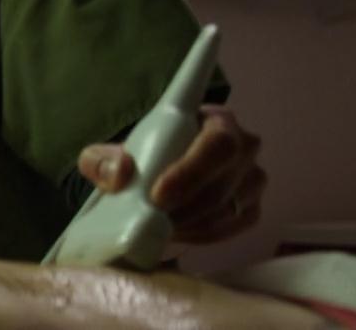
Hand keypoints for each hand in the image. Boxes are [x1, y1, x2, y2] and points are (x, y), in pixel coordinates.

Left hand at [78, 105, 265, 244]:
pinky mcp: (252, 208)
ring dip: (191, 223)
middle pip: (224, 182)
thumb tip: (119, 172)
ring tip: (158, 227)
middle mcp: (244, 146)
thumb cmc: (142, 157)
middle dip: (185, 207)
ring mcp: (252, 179)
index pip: (217, 143)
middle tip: (152, 219)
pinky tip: (177, 232)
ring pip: (228, 208)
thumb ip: (103, 160)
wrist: (158, 175)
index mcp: (216, 120)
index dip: (191, 172)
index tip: (158, 194)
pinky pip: (233, 226)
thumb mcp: (112, 153)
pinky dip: (202, 234)